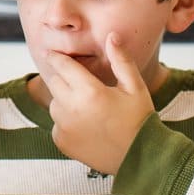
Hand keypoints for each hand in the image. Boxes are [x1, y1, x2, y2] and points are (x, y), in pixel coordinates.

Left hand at [43, 34, 155, 175]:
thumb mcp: (134, 87)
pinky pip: (57, 124)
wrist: (140, 159)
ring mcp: (65, 128)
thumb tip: (112, 35)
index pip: (63, 66)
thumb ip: (121, 60)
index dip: (57, 57)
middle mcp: (72, 109)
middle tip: (79, 83)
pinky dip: (66, 122)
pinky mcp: (62, 142)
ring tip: (86, 106)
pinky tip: (85, 125)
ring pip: (54, 103)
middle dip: (63, 78)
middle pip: (54, 82)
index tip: (53, 53)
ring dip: (64, 100)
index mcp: (90, 91)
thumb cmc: (139, 120)